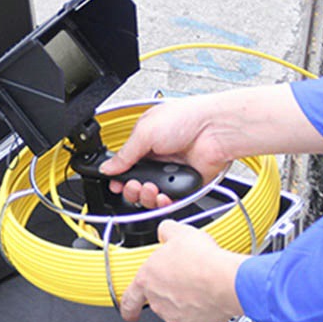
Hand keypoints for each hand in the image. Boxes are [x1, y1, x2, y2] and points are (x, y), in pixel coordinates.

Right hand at [99, 85, 322, 206]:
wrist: (215, 129)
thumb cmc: (187, 118)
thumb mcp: (145, 132)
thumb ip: (124, 154)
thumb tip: (107, 168)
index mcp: (146, 141)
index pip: (126, 165)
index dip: (118, 176)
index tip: (115, 183)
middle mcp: (158, 158)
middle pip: (136, 184)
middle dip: (131, 189)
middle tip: (133, 186)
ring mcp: (172, 173)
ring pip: (151, 196)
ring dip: (146, 196)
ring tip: (150, 188)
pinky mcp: (186, 186)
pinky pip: (170, 202)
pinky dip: (163, 203)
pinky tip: (162, 196)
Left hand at [119, 220, 244, 321]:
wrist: (226, 281)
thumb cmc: (202, 260)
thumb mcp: (179, 233)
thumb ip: (166, 232)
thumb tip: (165, 231)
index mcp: (148, 280)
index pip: (129, 299)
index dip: (128, 306)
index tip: (128, 310)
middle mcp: (158, 302)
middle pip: (158, 300)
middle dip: (169, 292)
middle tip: (185, 280)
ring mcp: (176, 318)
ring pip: (176, 311)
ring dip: (184, 302)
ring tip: (200, 286)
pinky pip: (195, 321)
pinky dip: (201, 312)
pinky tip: (209, 298)